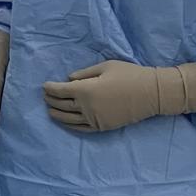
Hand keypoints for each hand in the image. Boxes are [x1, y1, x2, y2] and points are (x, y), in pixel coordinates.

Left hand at [43, 58, 195, 132]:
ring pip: (69, 119)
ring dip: (57, 114)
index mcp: (86, 90)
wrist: (151, 93)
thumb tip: (69, 80)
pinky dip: (70, 125)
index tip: (44, 86)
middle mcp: (87, 107)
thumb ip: (84, 74)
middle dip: (51, 100)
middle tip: (45, 96)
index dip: (50, 88)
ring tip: (50, 110)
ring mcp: (95, 119)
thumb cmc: (129, 74)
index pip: (60, 91)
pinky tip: (65, 122)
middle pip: (62, 105)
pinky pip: (81, 128)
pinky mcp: (103, 127)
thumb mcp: (105, 66)